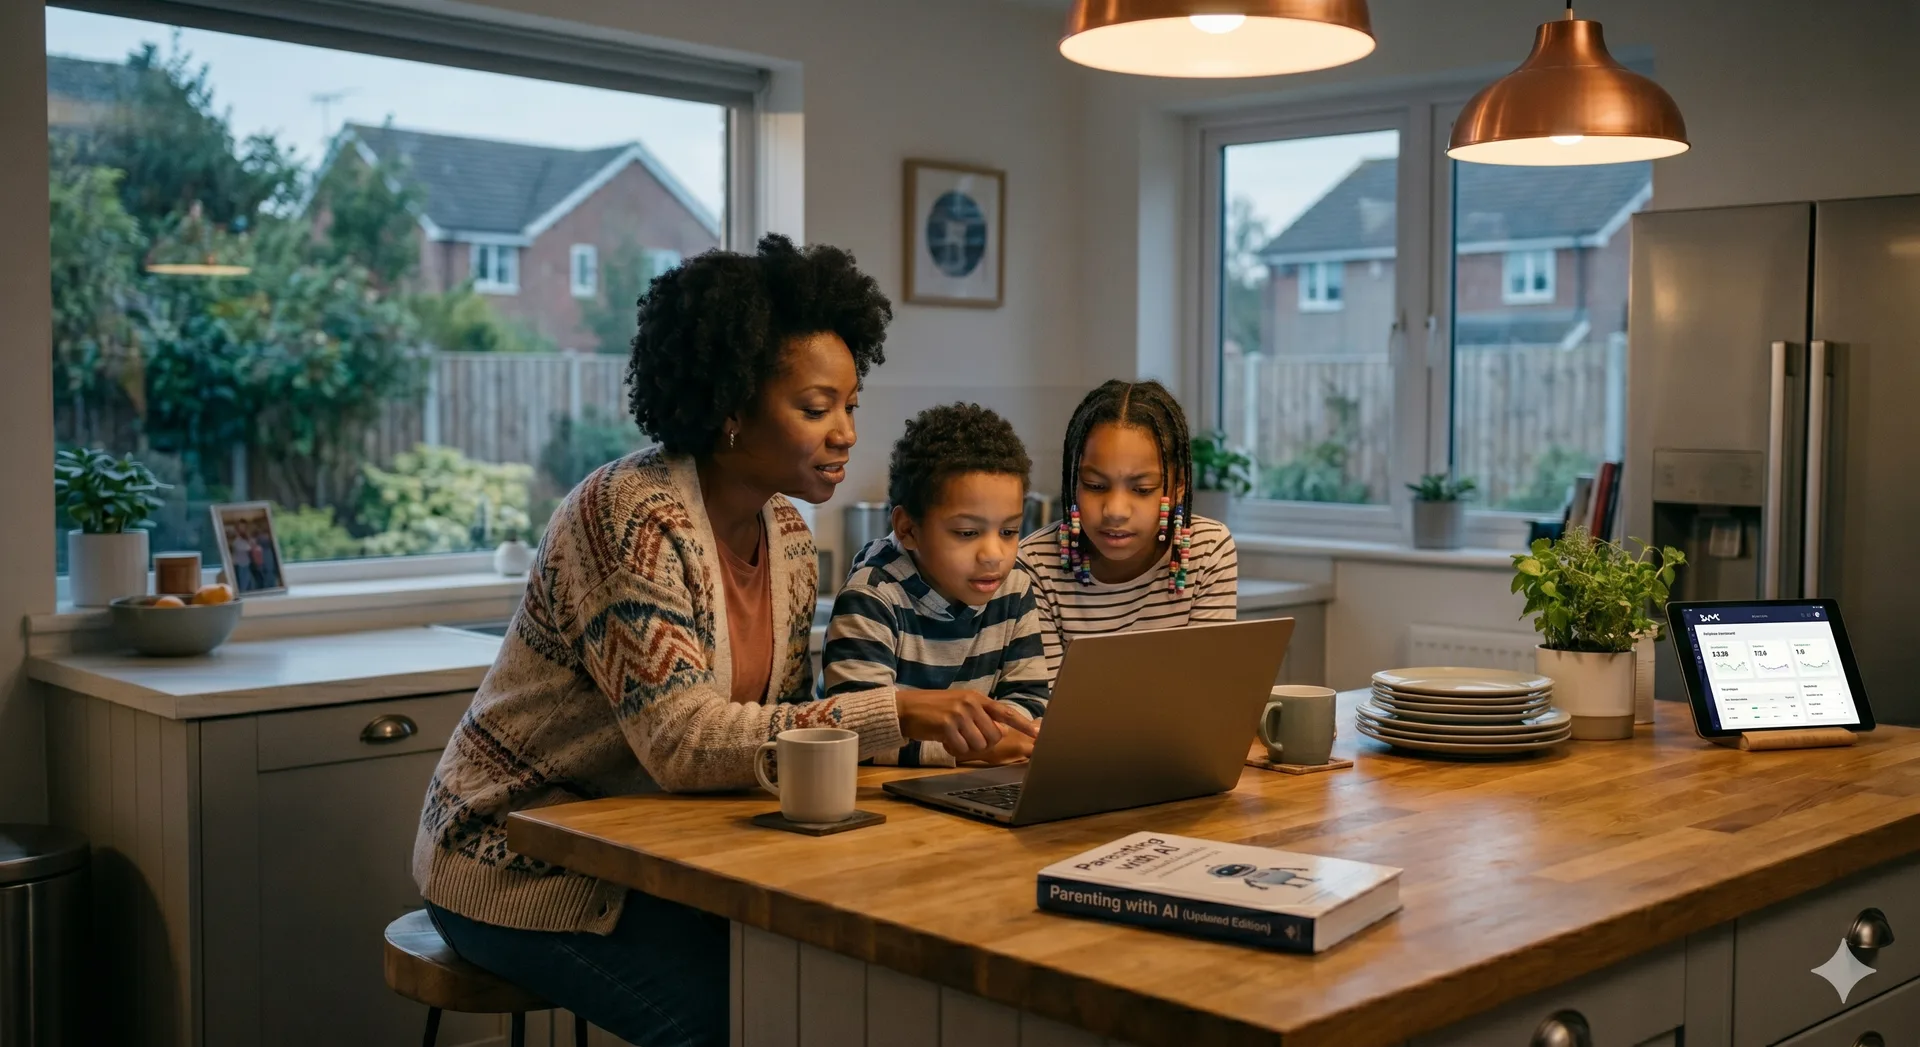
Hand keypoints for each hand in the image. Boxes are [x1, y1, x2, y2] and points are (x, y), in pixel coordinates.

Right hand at [895, 689, 1039, 760]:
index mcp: (977, 698)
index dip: (1023, 724)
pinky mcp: (947, 726)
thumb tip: (1003, 732)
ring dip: (967, 748)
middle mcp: (970, 703)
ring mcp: (959, 714)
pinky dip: (954, 750)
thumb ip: (982, 717)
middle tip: (966, 739)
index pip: (1005, 712)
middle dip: (983, 744)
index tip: (1038, 734)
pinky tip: (944, 741)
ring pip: (979, 744)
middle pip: (994, 736)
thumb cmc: (935, 710)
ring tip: (953, 738)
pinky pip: (961, 748)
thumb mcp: (961, 707)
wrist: (906, 709)